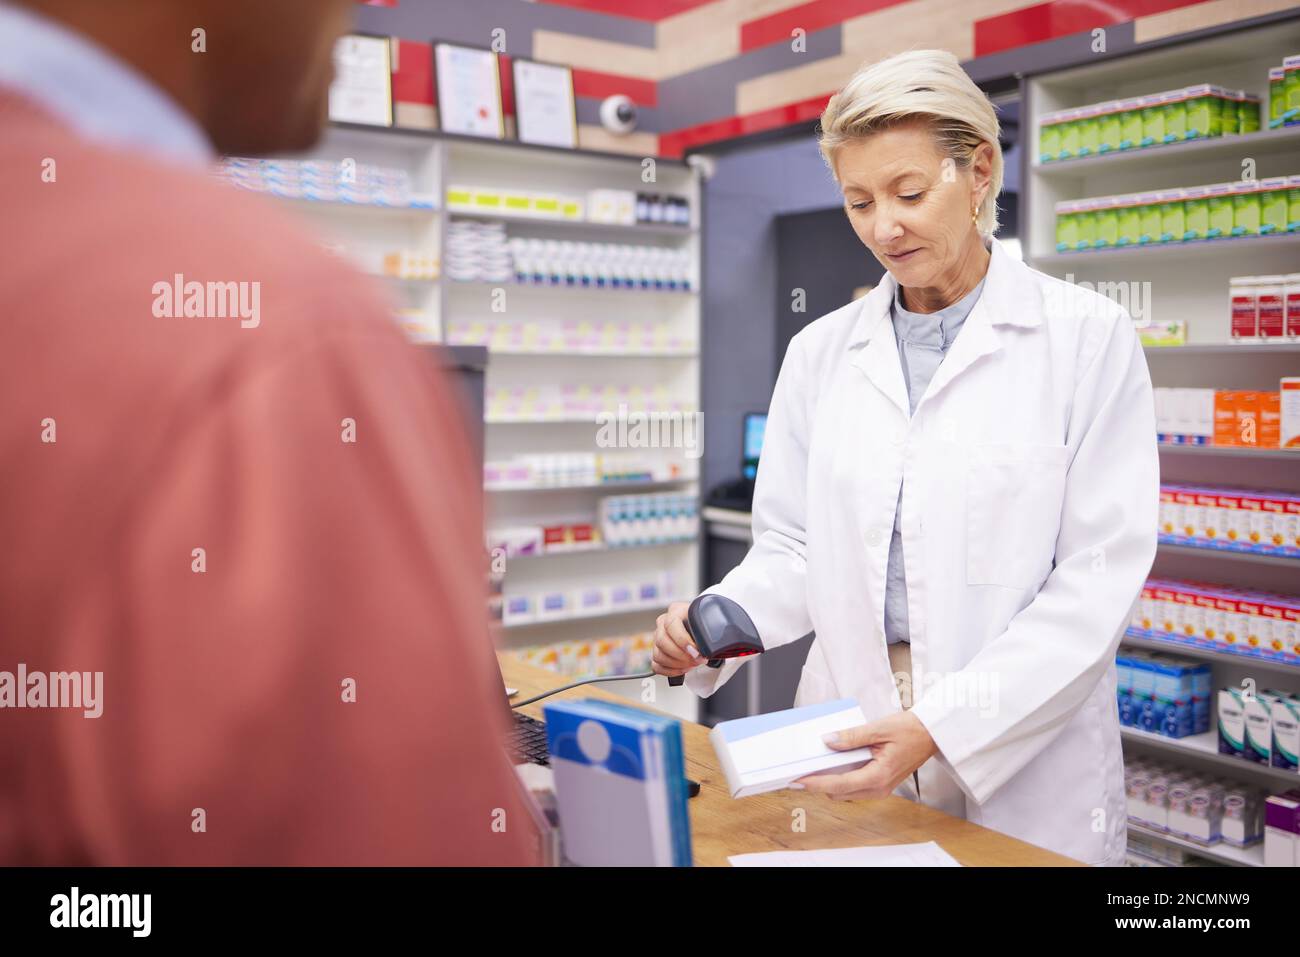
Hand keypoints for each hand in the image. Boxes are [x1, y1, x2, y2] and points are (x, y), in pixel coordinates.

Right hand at [651, 601, 702, 678]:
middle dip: (681, 655)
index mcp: (676, 611)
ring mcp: (658, 638)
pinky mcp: (657, 652)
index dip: (682, 640)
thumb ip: (708, 628)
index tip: (695, 651)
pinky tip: (684, 669)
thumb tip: (709, 646)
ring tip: (692, 664)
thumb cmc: (705, 623)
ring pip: (658, 655)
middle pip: (662, 641)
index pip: (671, 624)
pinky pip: (657, 666)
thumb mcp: (708, 620)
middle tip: (697, 660)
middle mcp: (663, 623)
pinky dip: (670, 671)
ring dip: (677, 664)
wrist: (703, 628)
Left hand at [795, 712, 937, 799]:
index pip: (838, 785)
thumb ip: (852, 736)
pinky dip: (841, 779)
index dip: (815, 783)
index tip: (797, 780)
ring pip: (845, 793)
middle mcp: (878, 788)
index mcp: (878, 776)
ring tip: (813, 766)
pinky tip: (834, 764)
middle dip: (818, 784)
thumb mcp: (878, 728)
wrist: (931, 734)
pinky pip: (854, 787)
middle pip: (838, 793)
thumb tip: (828, 741)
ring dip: (829, 782)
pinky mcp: (880, 784)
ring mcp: (880, 789)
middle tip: (799, 771)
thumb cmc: (910, 730)